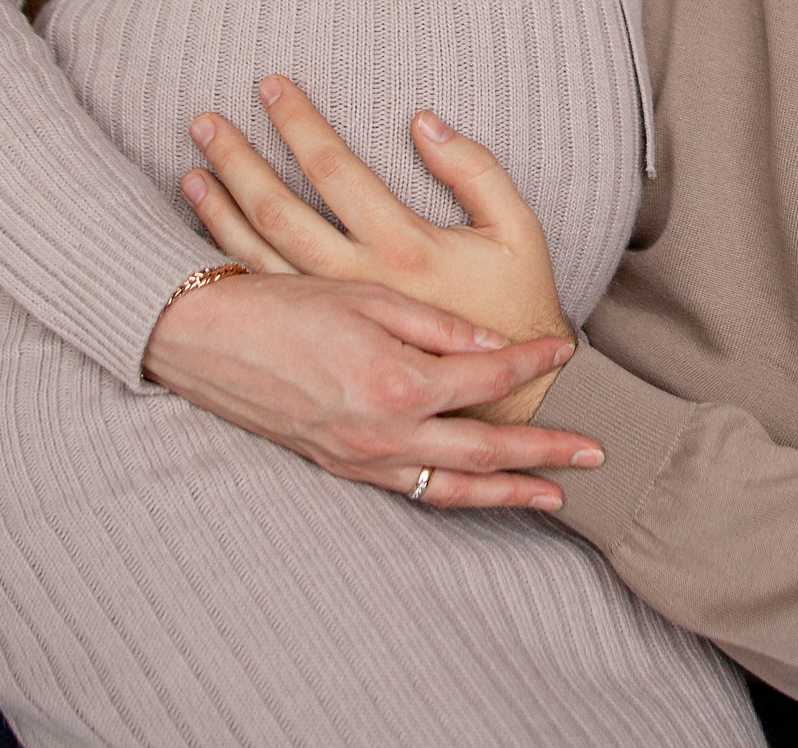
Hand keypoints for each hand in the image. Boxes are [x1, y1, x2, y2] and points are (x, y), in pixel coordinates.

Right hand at [141, 271, 598, 509]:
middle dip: (545, 453)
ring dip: (508, 493)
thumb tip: (495, 350)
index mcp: (397, 384)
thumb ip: (437, 329)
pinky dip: (454, 498)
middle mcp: (384, 435)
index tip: (566, 350)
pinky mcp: (341, 469)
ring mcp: (361, 461)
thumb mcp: (367, 299)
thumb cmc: (281, 308)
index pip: (488, 380)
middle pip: (485, 455)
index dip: (533, 363)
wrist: (202, 342)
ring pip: (452, 490)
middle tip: (596, 451)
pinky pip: (412, 494)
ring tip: (554, 494)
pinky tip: (478, 493)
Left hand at [183, 76, 573, 424]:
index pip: (335, 170)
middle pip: (279, 209)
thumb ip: (476, 170)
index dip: (299, 123)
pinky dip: (230, 254)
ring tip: (193, 166)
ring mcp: (336, 313)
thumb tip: (424, 122)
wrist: (510, 398)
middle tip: (206, 121)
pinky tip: (209, 227)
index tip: (272, 86)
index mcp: (404, 247)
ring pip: (260, 253)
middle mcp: (358, 280)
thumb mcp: (518, 230)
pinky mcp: (327, 336)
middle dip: (239, 159)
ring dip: (220, 208)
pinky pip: (266, 289)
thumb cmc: (516, 302)